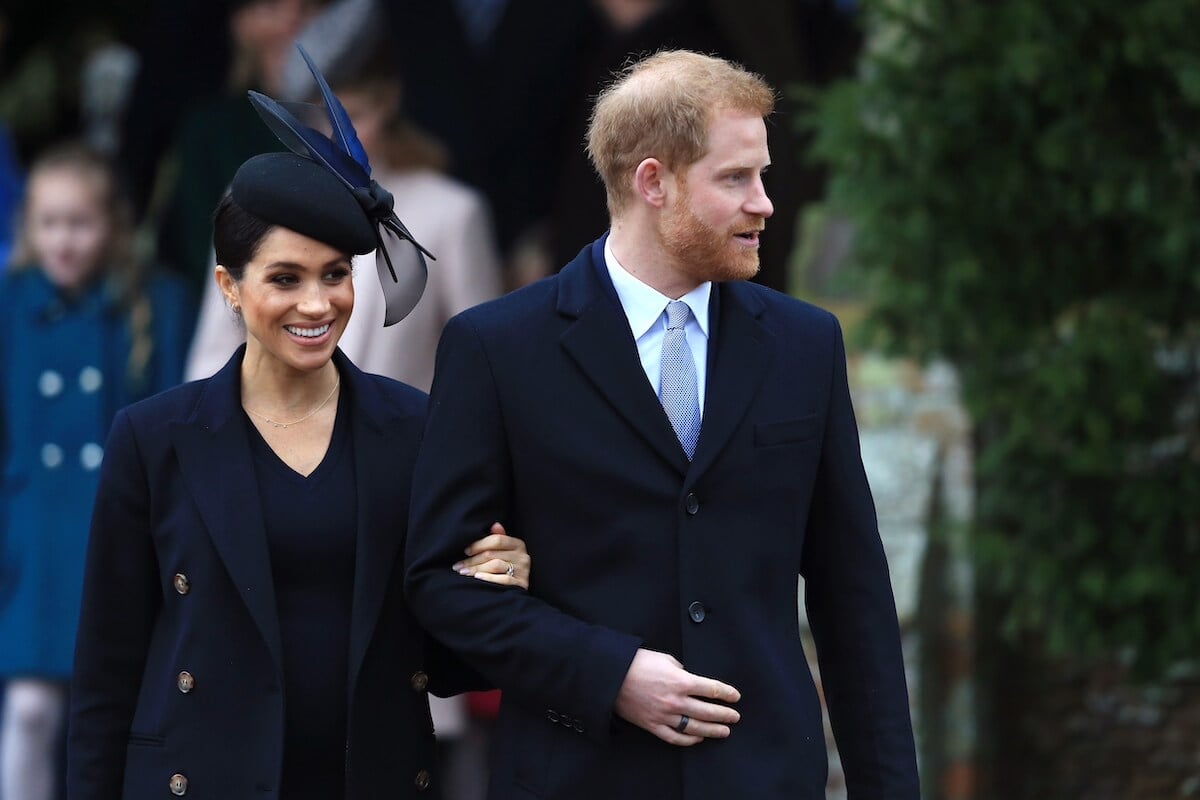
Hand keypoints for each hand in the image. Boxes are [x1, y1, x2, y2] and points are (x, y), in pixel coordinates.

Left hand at [452, 523, 530, 588]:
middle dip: (472, 560)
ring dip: (476, 569)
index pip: (497, 540)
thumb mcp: (506, 551)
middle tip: (458, 565)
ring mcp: (522, 571)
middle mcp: (522, 556)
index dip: (479, 544)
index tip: (466, 551)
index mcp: (518, 544)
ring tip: (463, 572)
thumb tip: (494, 524)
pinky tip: (477, 578)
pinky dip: (488, 578)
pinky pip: (502, 580)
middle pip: (492, 554)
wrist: (518, 589)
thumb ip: (499, 538)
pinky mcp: (520, 584)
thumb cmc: (508, 567)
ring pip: (495, 566)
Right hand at [614, 648, 740, 745]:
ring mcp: (664, 716)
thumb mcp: (665, 658)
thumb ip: (680, 670)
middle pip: (708, 711)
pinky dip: (689, 740)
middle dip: (725, 714)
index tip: (735, 696)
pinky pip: (675, 737)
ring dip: (712, 730)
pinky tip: (698, 739)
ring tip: (724, 731)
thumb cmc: (637, 663)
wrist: (611, 676)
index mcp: (681, 681)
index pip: (712, 689)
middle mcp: (676, 701)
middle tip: (735, 717)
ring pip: (695, 728)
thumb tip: (688, 677)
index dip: (726, 694)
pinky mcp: (653, 725)